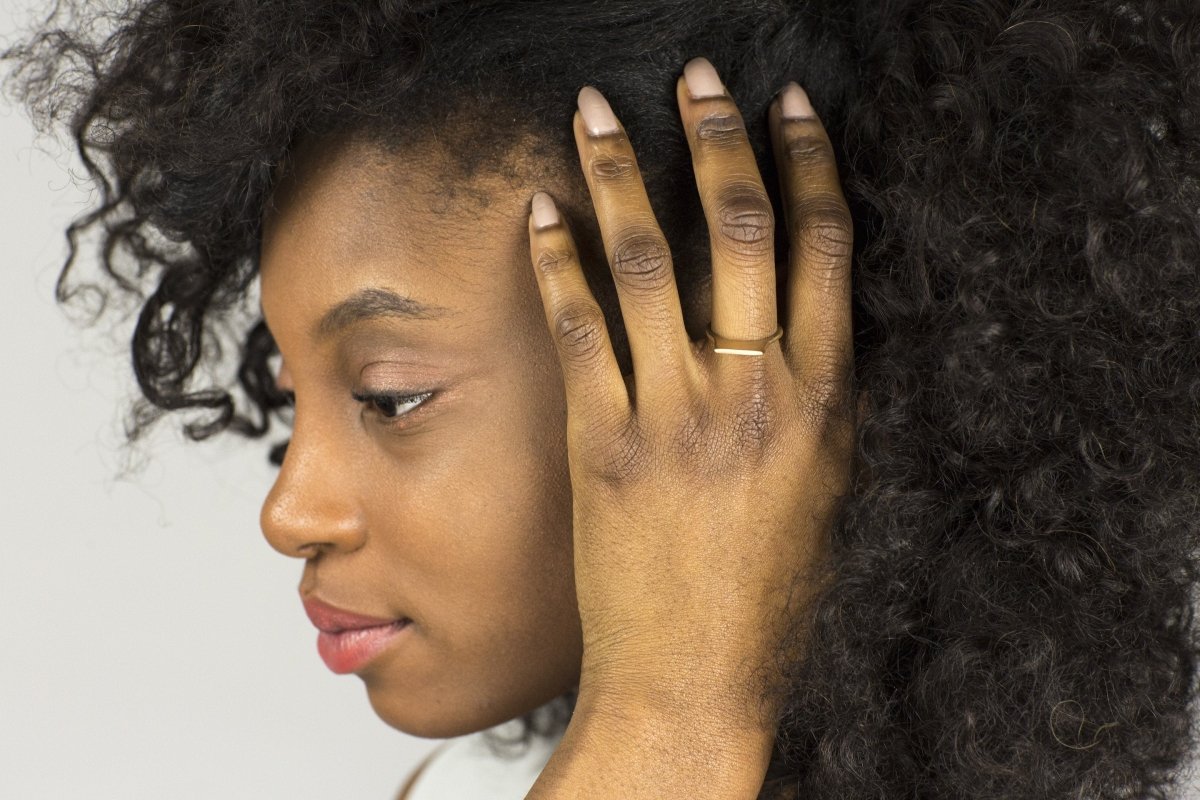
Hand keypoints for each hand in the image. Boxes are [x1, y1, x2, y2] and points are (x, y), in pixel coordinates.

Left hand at [526, 58, 855, 742]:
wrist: (696, 672)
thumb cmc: (768, 591)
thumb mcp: (828, 488)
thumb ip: (820, 398)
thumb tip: (808, 319)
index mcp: (825, 399)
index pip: (825, 247)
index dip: (808, 162)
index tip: (791, 105)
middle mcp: (755, 390)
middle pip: (742, 229)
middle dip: (718, 136)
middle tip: (699, 74)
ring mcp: (675, 412)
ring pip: (650, 260)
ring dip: (620, 173)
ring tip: (596, 108)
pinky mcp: (602, 440)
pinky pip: (579, 327)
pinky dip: (558, 262)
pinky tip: (542, 211)